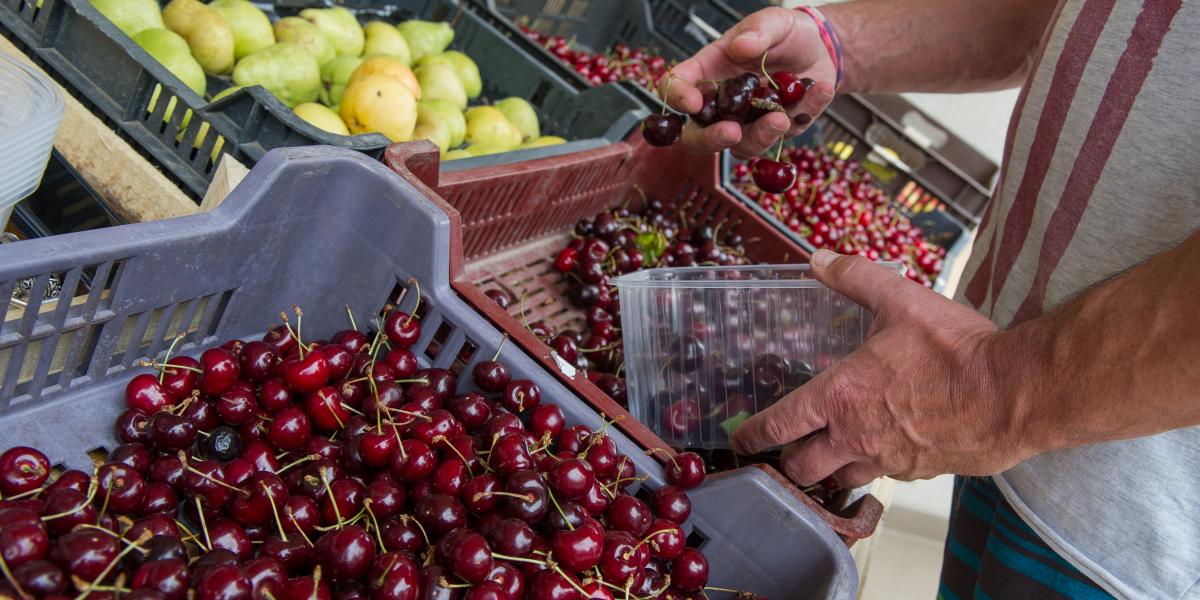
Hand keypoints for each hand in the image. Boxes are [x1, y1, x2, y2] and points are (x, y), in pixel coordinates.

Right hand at [659, 7, 837, 158]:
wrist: (822, 49)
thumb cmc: (786, 34)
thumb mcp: (774, 20)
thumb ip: (758, 30)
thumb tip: (741, 46)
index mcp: (709, 71)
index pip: (677, 86)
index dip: (677, 97)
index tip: (693, 102)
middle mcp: (722, 103)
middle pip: (699, 135)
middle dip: (711, 140)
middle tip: (731, 132)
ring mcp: (748, 122)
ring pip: (742, 146)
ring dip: (761, 136)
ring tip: (782, 117)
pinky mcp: (776, 132)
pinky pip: (784, 136)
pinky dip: (804, 114)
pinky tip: (821, 90)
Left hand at [731, 250, 1040, 488]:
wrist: (1015, 393)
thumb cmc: (955, 349)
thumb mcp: (901, 300)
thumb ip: (856, 278)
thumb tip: (819, 258)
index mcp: (840, 397)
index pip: (779, 426)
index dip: (753, 435)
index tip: (739, 439)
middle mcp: (856, 436)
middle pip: (802, 467)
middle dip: (788, 462)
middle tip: (785, 452)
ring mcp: (889, 460)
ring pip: (841, 479)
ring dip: (830, 470)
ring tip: (828, 456)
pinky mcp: (920, 473)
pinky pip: (884, 477)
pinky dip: (874, 468)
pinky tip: (883, 449)